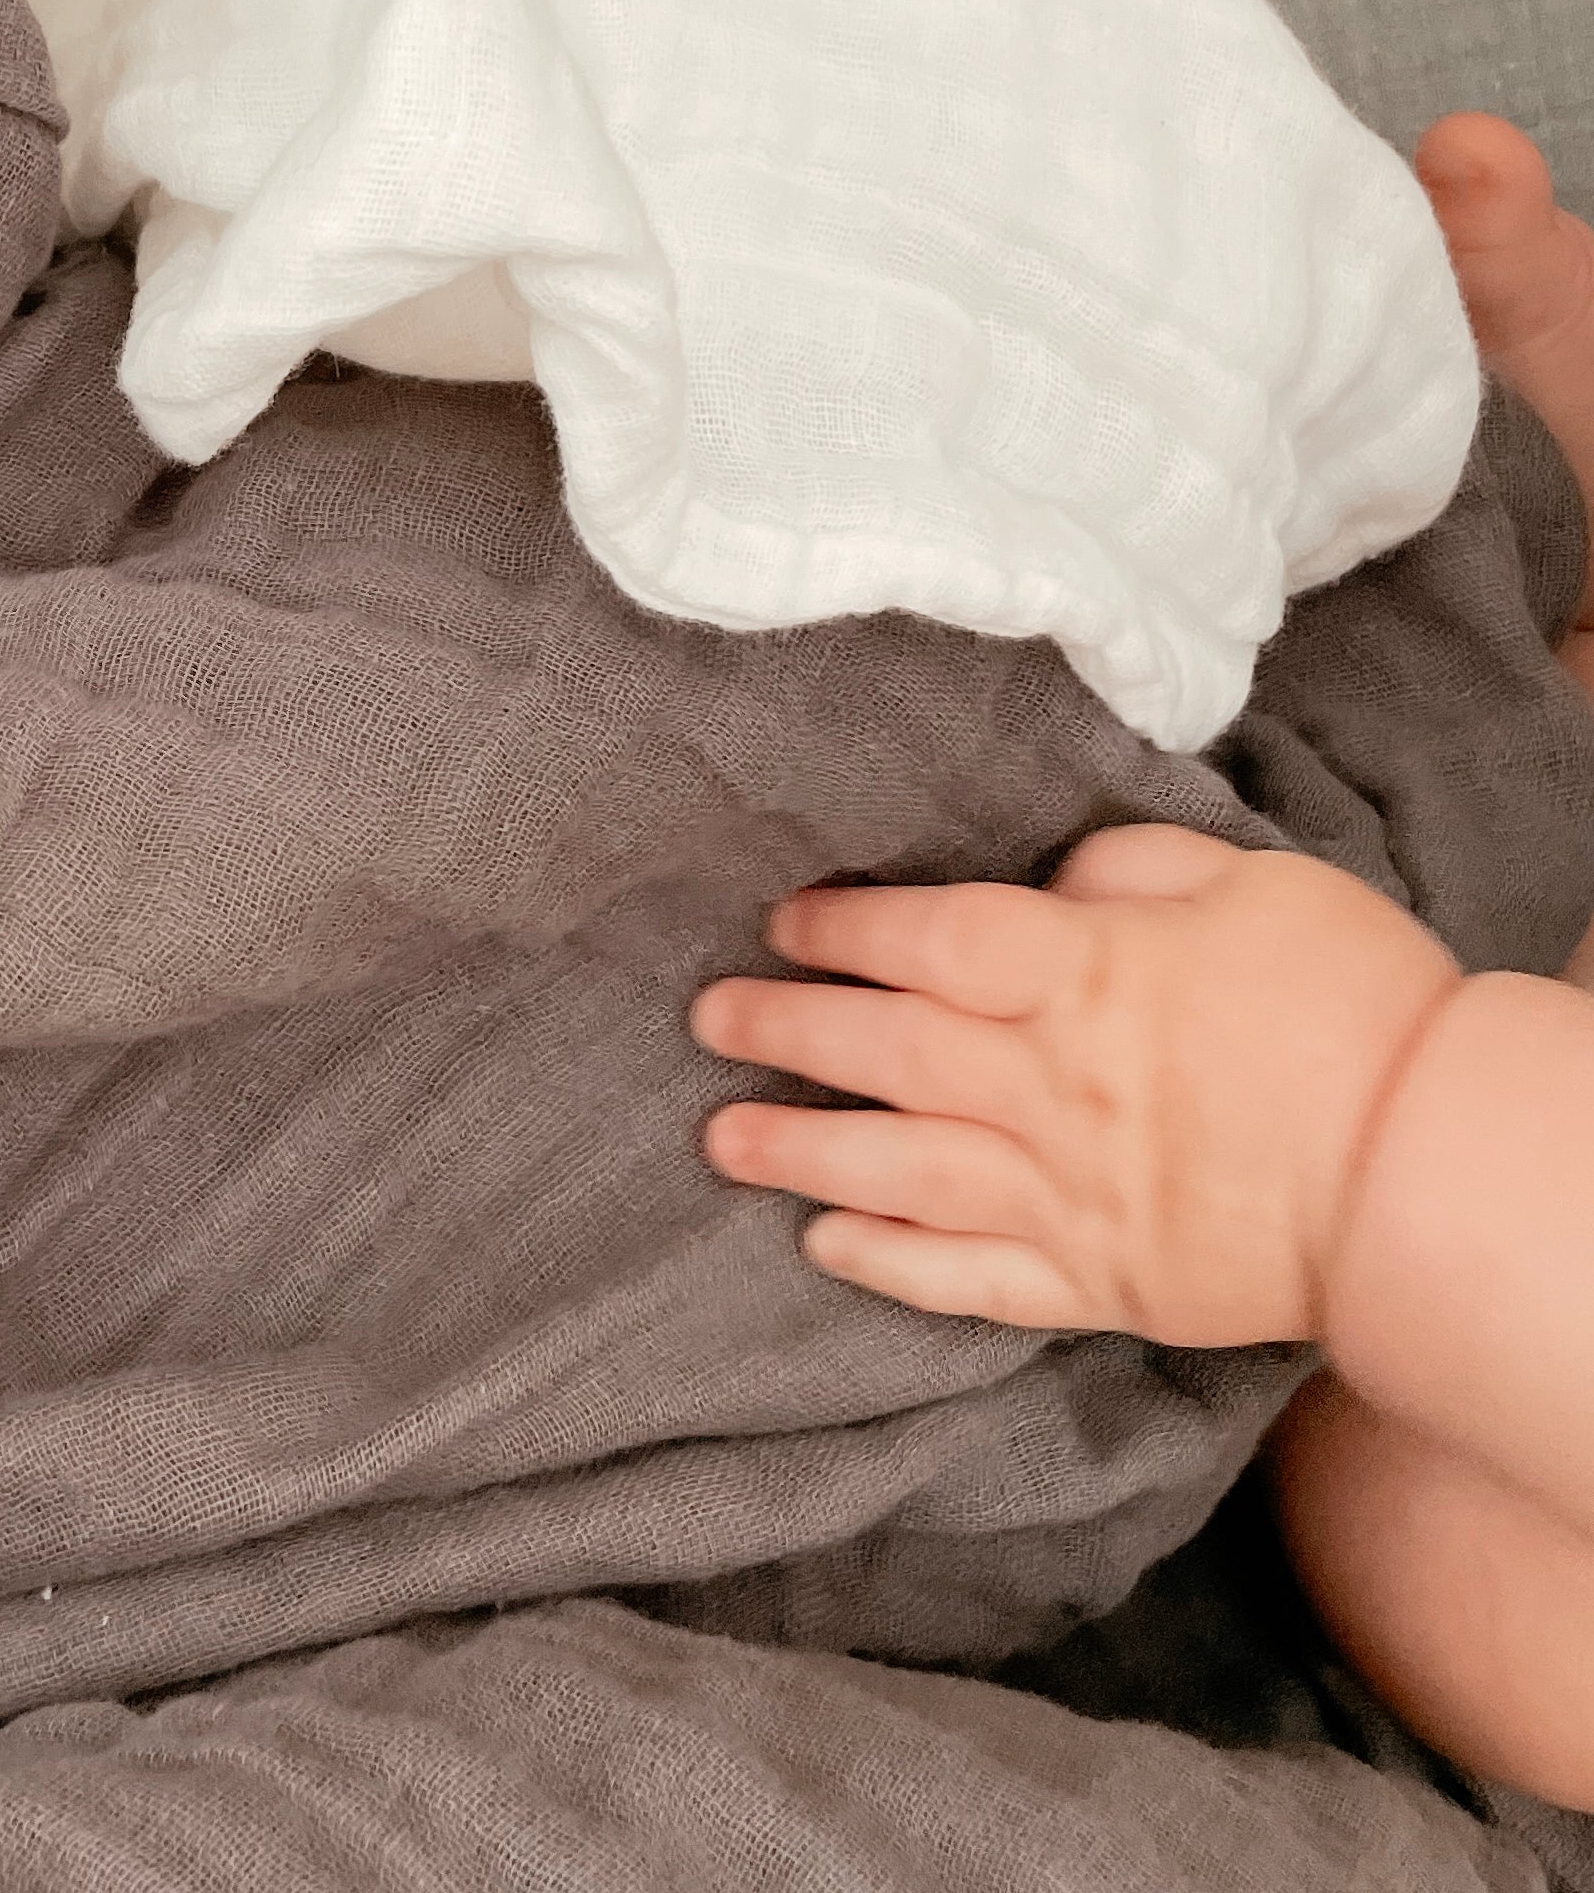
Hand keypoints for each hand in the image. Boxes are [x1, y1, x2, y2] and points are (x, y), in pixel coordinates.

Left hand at [690, 828, 1462, 1346]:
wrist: (1441, 1179)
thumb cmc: (1355, 1005)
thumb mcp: (1245, 882)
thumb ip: (1129, 867)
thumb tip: (1053, 876)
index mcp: (1081, 973)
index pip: (924, 940)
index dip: (841, 927)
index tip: (783, 919)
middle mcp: (1046, 1083)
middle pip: (884, 1049)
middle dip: (784, 1028)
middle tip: (709, 1017)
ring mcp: (1063, 1192)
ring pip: (897, 1168)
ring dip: (797, 1148)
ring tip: (720, 1136)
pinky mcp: (1097, 1282)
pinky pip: (966, 1278)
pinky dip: (886, 1264)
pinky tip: (824, 1244)